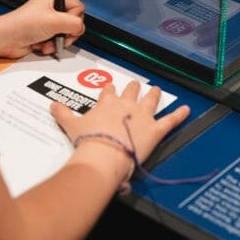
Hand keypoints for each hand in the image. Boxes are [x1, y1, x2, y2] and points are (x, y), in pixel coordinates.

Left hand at [0, 0, 84, 58]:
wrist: (6, 39)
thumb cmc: (22, 24)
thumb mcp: (54, 21)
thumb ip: (74, 24)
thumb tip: (80, 28)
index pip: (78, 7)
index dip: (74, 19)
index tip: (66, 25)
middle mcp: (51, 9)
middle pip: (73, 23)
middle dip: (66, 34)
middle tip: (58, 35)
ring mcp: (48, 22)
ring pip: (65, 35)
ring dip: (57, 42)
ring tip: (47, 42)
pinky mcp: (44, 35)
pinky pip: (57, 42)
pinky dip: (50, 46)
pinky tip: (41, 45)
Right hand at [50, 80, 189, 170]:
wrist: (104, 155)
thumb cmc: (88, 141)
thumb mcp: (70, 125)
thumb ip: (62, 114)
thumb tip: (51, 105)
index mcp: (107, 103)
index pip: (109, 92)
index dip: (110, 90)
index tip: (111, 88)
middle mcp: (126, 105)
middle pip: (131, 92)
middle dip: (133, 88)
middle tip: (135, 84)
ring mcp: (142, 116)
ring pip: (151, 101)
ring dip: (154, 94)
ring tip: (157, 89)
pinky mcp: (155, 130)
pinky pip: (171, 121)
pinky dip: (180, 115)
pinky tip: (187, 110)